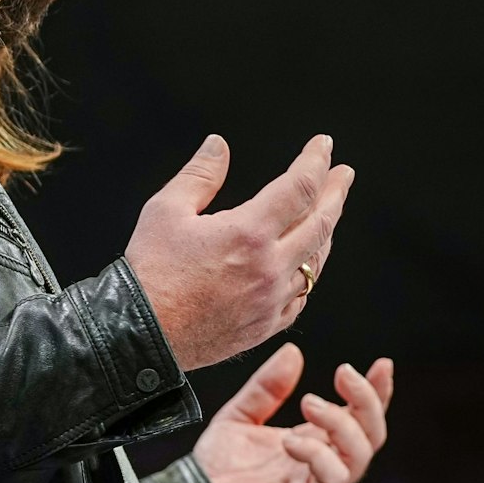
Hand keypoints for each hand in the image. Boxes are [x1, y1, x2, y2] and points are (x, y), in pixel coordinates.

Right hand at [126, 134, 351, 370]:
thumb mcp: (166, 211)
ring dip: (326, 232)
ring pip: (316, 261)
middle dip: (335, 193)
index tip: (324, 146)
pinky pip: (301, 296)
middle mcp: (269, 268)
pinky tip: (306, 262)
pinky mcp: (266, 325)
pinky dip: (308, 273)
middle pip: (321, 223)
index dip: (316, 161)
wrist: (140, 336)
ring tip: (327, 212)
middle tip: (343, 175)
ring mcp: (271, 300)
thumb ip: (200, 175)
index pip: (299, 187)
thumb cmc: (149, 274)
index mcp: (248, 234)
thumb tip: (219, 146)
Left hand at [192, 343, 394, 482]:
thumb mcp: (241, 414)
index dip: (376, 392)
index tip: (381, 364)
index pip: (360, 417)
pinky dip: (319, 454)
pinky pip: (334, 479)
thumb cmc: (216, 467)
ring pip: (360, 455)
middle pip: (372, 434)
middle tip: (343, 372)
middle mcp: (323, 465)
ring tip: (308, 402)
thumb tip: (294, 351)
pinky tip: (290, 441)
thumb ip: (268, 387)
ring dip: (341, 422)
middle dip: (366, 400)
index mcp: (314, 442)